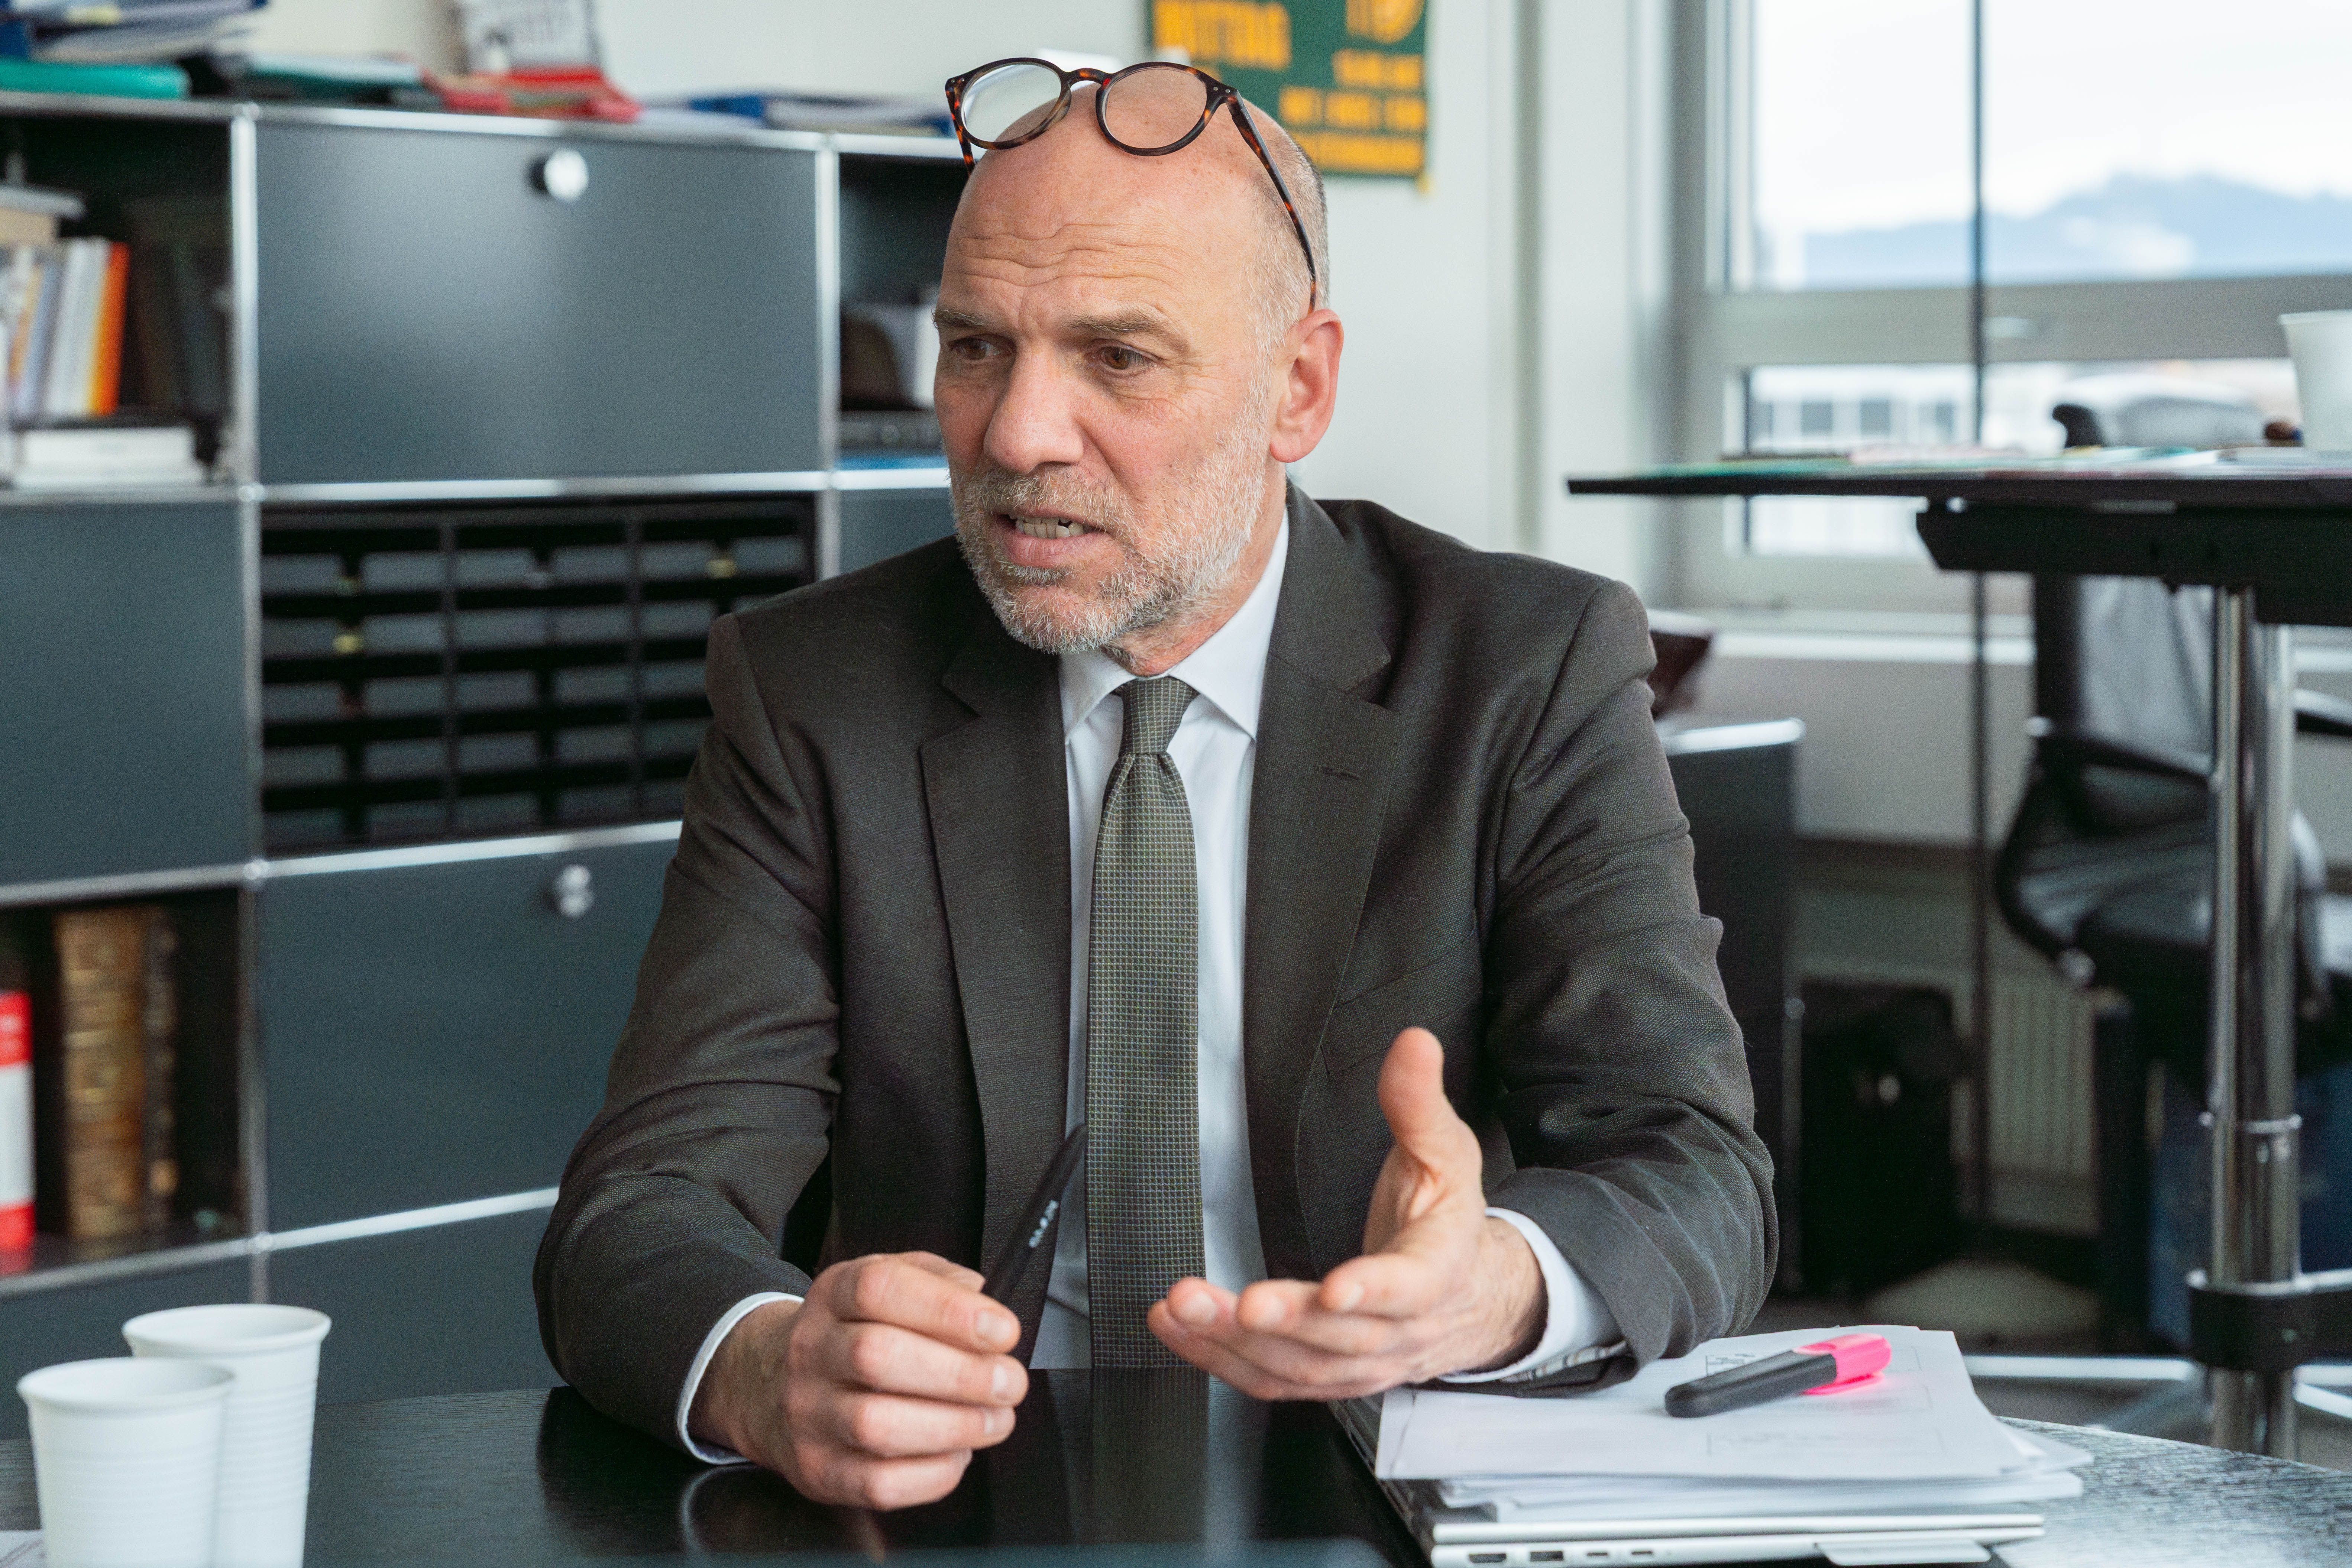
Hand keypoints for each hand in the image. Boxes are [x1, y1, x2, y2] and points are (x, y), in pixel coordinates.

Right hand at [689, 1252, 1027, 1507]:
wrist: (773, 1387)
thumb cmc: (855, 1332)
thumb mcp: (889, 1283)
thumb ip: (939, 1280)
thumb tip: (982, 1300)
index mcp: (835, 1295)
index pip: (880, 1289)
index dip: (948, 1310)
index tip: (1002, 1330)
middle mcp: (812, 1350)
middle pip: (878, 1356)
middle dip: (961, 1373)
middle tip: (1008, 1382)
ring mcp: (808, 1414)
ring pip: (876, 1425)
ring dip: (953, 1425)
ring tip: (994, 1419)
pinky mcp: (817, 1470)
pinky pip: (877, 1483)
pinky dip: (932, 1473)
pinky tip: (957, 1454)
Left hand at [1147, 1027, 1544, 1398]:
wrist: (1466, 1295)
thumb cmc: (1447, 1219)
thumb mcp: (1445, 1151)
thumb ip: (1419, 1101)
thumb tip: (1413, 1044)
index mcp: (1436, 1270)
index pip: (1408, 1288)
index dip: (1372, 1291)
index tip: (1335, 1286)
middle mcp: (1399, 1329)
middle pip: (1339, 1336)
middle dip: (1280, 1319)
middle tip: (1226, 1300)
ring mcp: (1361, 1362)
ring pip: (1297, 1364)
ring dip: (1233, 1342)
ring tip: (1183, 1308)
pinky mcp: (1325, 1375)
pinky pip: (1271, 1379)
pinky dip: (1221, 1360)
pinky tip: (1180, 1332)